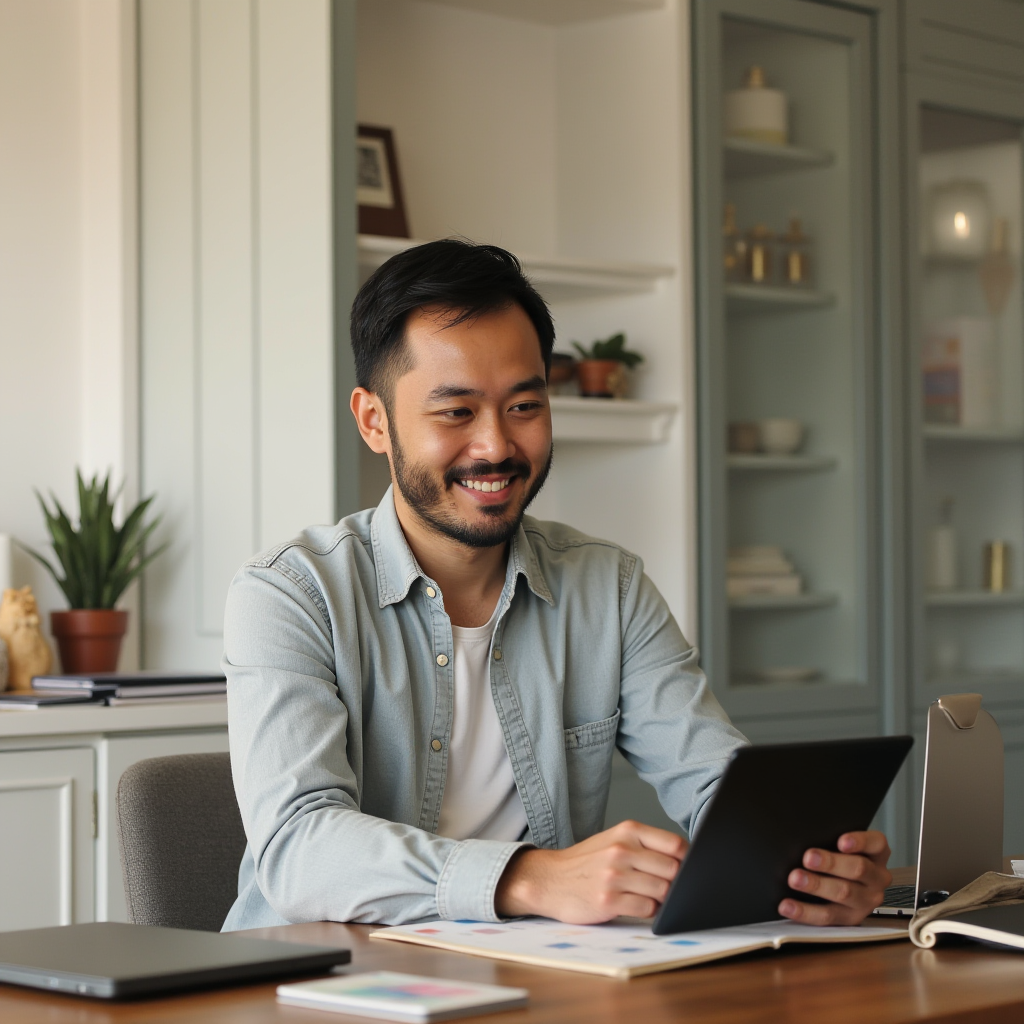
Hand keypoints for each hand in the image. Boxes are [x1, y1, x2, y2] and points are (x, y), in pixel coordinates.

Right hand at [495, 820, 687, 923]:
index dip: (687, 860)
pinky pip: (647, 909)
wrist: (549, 879)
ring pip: (662, 891)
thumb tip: (686, 861)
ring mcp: (614, 876)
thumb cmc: (588, 862)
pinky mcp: (608, 901)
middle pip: (672, 870)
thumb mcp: (615, 840)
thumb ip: (646, 846)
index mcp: (627, 831)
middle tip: (665, 886)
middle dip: (675, 882)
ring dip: (661, 899)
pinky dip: (648, 911)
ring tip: (648, 896)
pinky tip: (635, 905)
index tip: (687, 869)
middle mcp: (621, 850)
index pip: (674, 844)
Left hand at [779, 830, 891, 925]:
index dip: (859, 841)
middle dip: (831, 863)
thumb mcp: (838, 843)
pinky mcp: (852, 919)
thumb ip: (829, 838)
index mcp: (877, 853)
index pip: (876, 843)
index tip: (841, 841)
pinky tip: (788, 905)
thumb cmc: (838, 856)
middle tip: (808, 858)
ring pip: (844, 893)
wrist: (841, 883)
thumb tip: (803, 835)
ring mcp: (867, 901)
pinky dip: (805, 911)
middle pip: (858, 869)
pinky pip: (828, 917)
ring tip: (795, 879)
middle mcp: (877, 878)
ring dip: (817, 886)